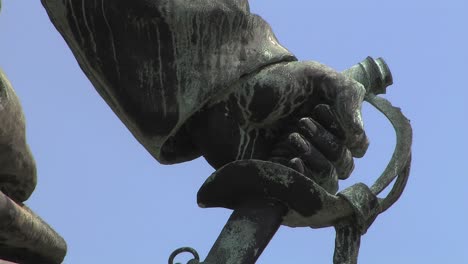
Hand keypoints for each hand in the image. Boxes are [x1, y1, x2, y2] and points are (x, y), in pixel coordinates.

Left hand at [268, 62, 368, 186]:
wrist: (227, 98)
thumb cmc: (271, 83)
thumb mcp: (315, 76)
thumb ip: (348, 97)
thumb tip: (359, 144)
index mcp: (329, 124)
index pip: (356, 144)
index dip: (344, 129)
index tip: (319, 108)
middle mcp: (316, 146)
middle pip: (344, 164)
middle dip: (327, 143)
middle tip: (301, 122)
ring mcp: (298, 164)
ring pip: (327, 180)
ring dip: (316, 158)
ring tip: (290, 137)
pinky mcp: (279, 178)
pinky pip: (302, 192)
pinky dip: (303, 177)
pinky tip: (290, 161)